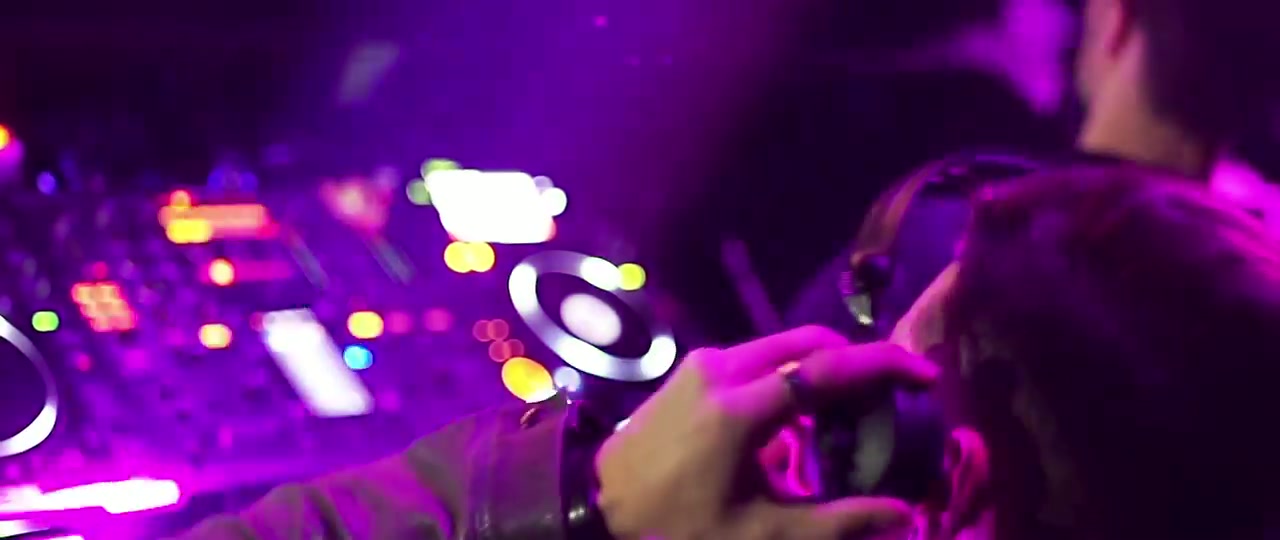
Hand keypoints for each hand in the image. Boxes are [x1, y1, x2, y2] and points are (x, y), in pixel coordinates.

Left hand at [595, 326, 938, 539]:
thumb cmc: (677, 530)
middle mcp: (720, 370)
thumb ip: (838, 523)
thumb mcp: (760, 535)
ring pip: (780, 349)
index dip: (885, 367)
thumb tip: (905, 516)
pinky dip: (788, 376)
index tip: (926, 375)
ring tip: (851, 414)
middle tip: (892, 395)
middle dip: (857, 361)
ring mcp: (699, 366)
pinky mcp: (687, 372)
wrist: (594, 511)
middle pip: (808, 345)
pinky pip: (752, 360)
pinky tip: (802, 416)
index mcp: (738, 409)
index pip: (829, 370)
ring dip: (821, 370)